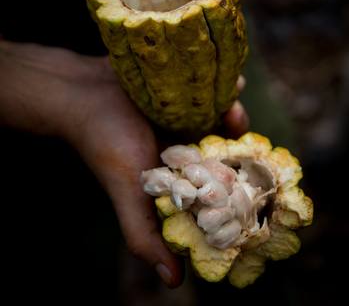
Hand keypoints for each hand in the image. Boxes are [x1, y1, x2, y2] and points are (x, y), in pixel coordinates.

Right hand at [0, 41, 248, 287]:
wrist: (82, 92)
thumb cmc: (104, 142)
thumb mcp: (127, 190)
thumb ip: (144, 233)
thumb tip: (173, 282)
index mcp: (180, 172)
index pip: (222, 180)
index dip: (241, 175)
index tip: (252, 164)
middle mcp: (187, 144)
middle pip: (229, 141)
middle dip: (238, 133)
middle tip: (235, 118)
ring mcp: (186, 114)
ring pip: (223, 112)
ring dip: (232, 105)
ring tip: (229, 99)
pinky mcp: (182, 89)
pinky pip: (210, 86)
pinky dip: (222, 84)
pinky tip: (226, 79)